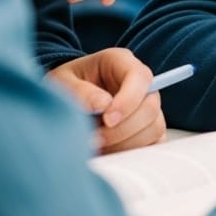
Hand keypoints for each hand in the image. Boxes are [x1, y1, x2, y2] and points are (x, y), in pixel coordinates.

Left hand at [47, 48, 165, 153]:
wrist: (62, 102)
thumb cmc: (63, 86)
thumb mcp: (61, 82)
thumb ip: (80, 91)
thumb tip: (104, 105)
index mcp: (121, 62)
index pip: (140, 77)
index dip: (129, 100)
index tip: (107, 120)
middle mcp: (140, 84)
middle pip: (150, 107)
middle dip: (123, 129)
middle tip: (95, 138)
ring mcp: (146, 107)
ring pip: (153, 129)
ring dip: (124, 143)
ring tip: (97, 145)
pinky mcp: (147, 129)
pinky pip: (152, 144)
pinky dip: (131, 152)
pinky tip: (108, 150)